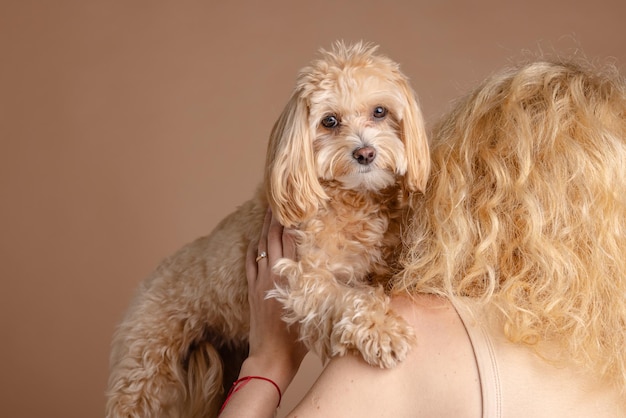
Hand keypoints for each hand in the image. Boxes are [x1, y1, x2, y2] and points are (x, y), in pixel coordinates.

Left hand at [243, 208, 307, 390]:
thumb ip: (323, 288)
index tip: (298, 206)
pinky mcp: (252, 289)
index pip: (293, 241)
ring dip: (265, 228)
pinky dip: (253, 248)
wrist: (271, 357)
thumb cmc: (299, 340)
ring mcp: (261, 280)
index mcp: (294, 277)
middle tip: (281, 198)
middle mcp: (276, 274)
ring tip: (270, 210)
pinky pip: (250, 262)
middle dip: (278, 217)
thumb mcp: (317, 309)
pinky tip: (255, 240)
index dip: (294, 222)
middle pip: (275, 237)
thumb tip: (337, 272)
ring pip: (261, 246)